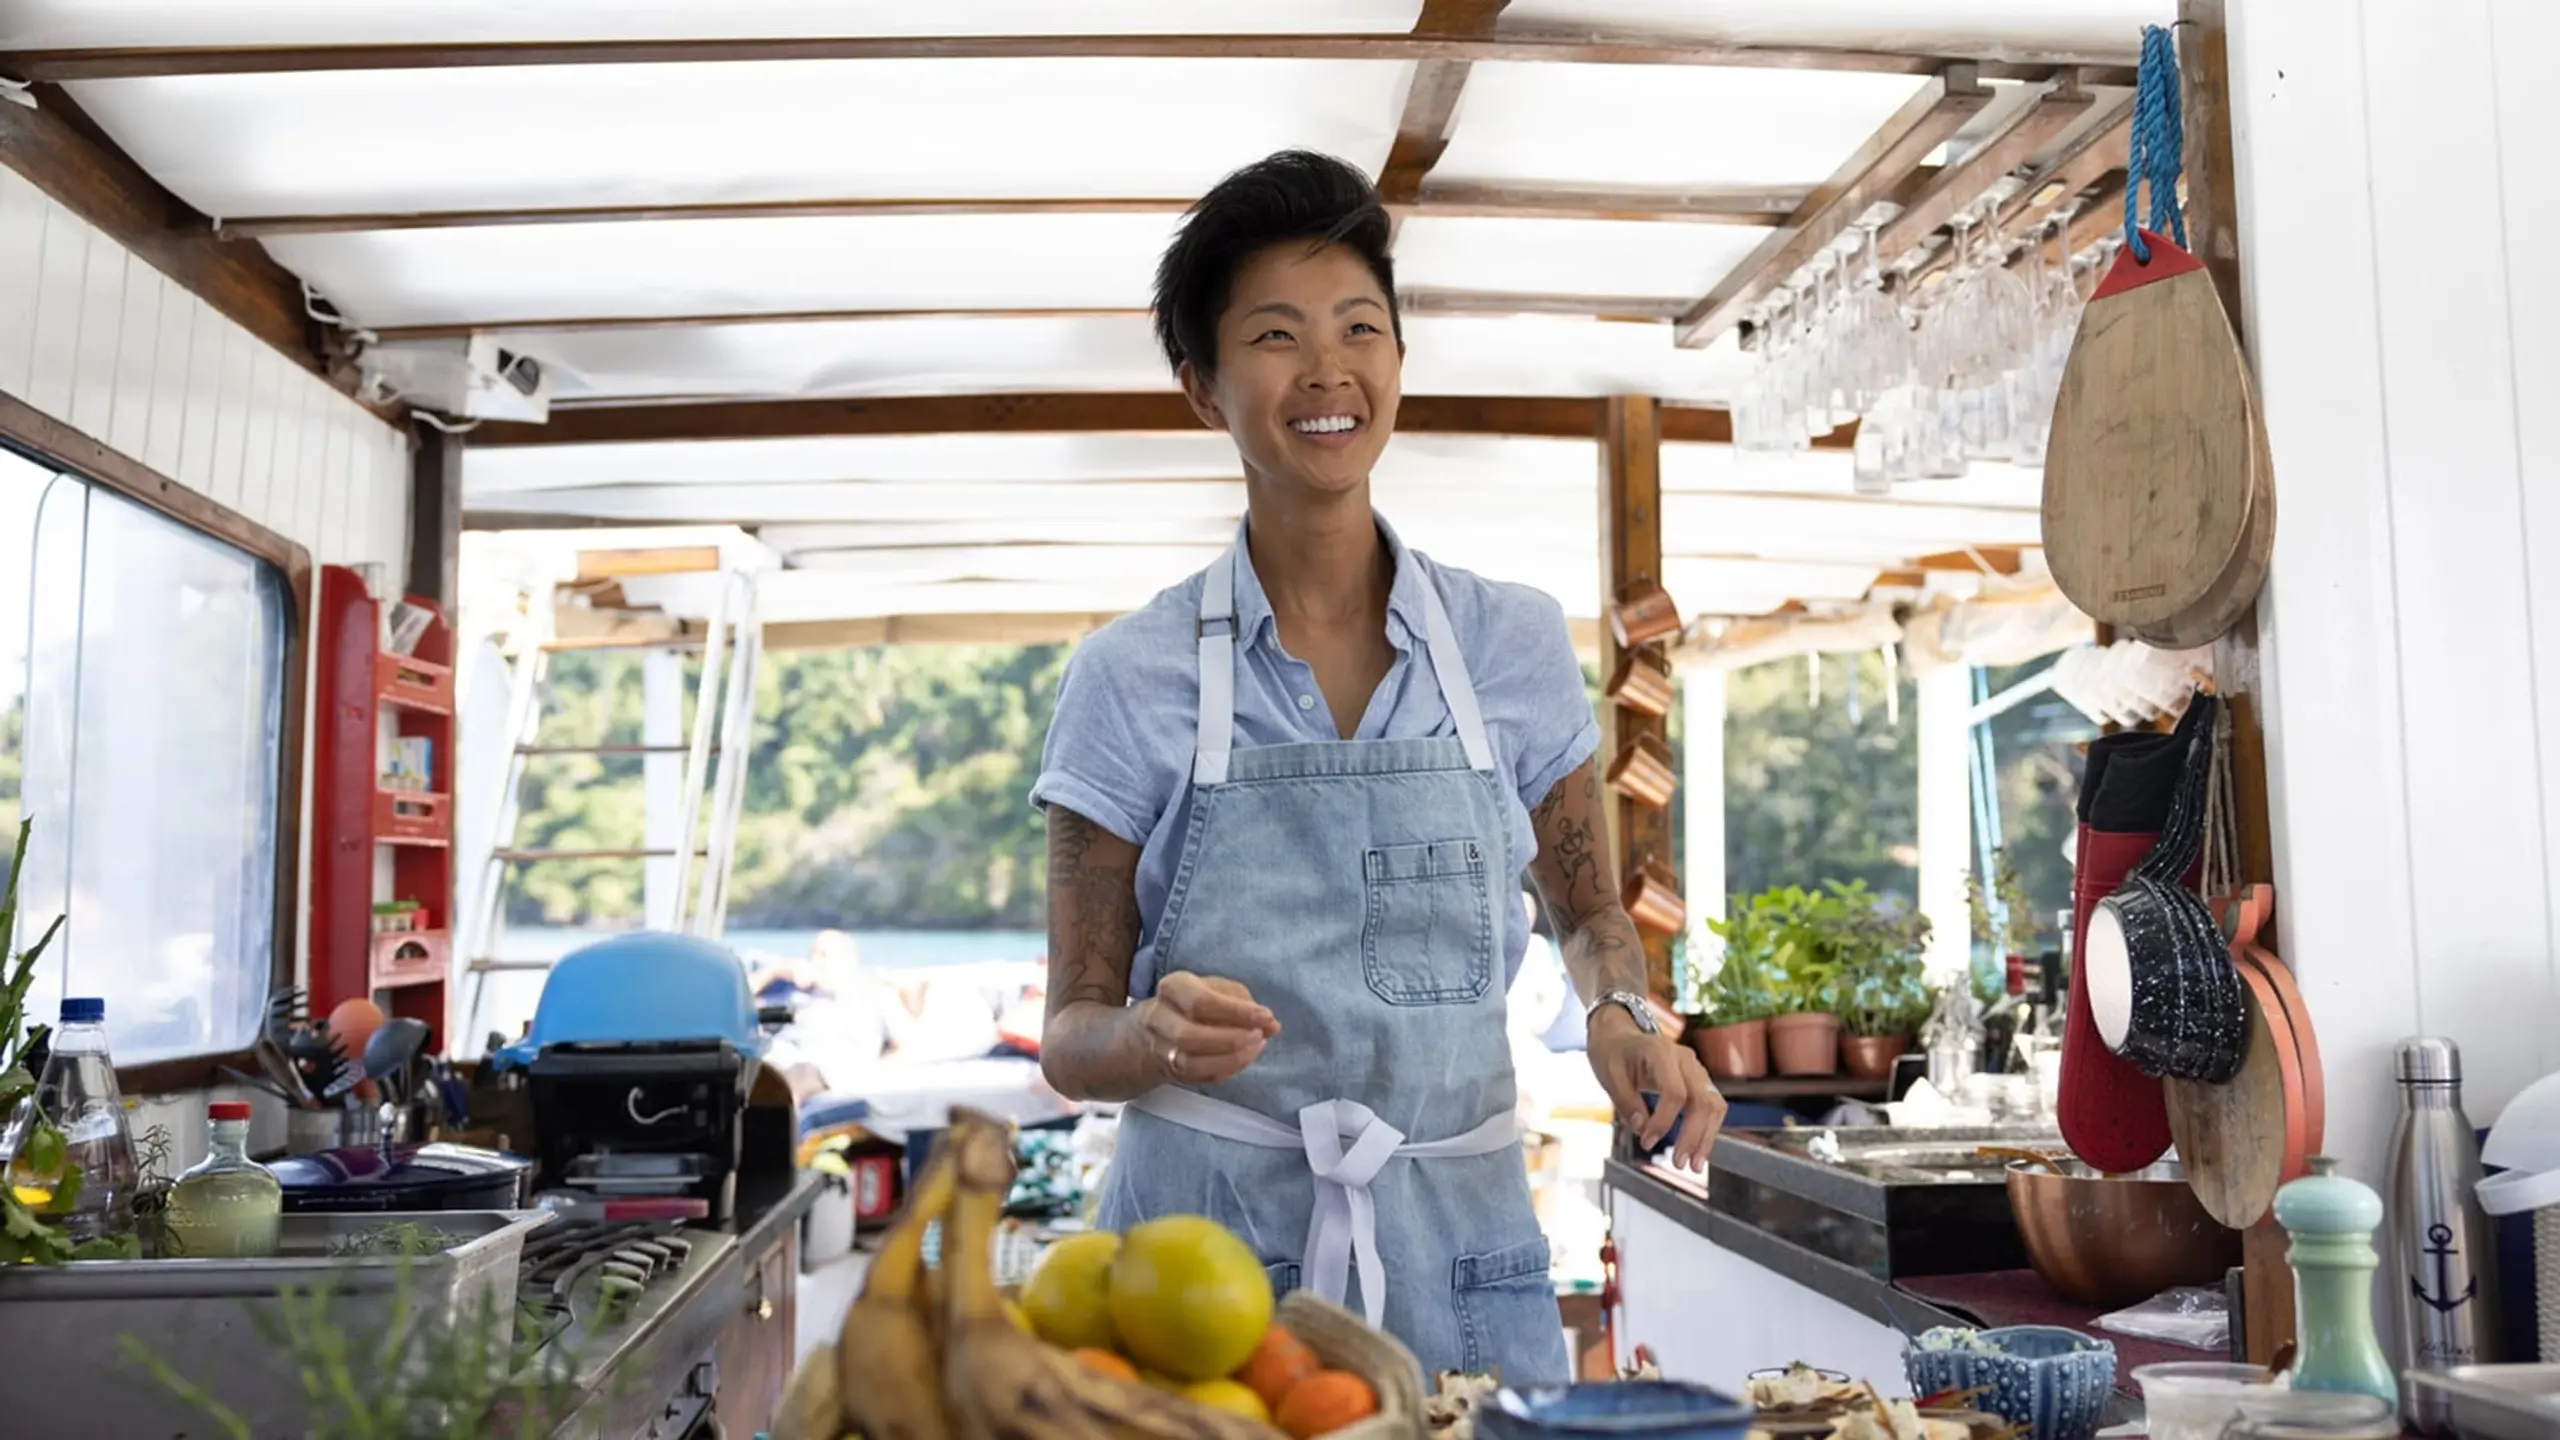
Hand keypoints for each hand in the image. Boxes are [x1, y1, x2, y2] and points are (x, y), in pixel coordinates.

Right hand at [1140, 972, 1280, 1086]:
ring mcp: (1162, 1049)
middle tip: (1260, 1035)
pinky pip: (1200, 1076)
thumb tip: (1271, 1025)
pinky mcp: (1172, 1071)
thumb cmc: (1198, 1000)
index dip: (1236, 1011)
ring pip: (1191, 1062)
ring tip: (1257, 1046)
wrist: (1161, 1025)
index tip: (1266, 1016)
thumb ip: (1245, 1002)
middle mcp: (1159, 1019)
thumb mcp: (1219, 988)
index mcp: (1172, 988)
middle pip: (1189, 1036)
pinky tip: (1246, 1058)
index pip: (1200, 1001)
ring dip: (1231, 1058)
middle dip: (1231, 1039)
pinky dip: (1228, 1069)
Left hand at [1586, 1007, 1723, 1171]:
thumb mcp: (1609, 1076)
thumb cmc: (1613, 1054)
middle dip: (1693, 1136)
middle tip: (1678, 1164)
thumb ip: (1626, 1103)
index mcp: (1660, 1052)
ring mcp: (1696, 1069)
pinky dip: (1708, 1130)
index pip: (1674, 1092)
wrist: (1620, 1036)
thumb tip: (1642, 1129)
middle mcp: (1685, 1059)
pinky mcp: (1699, 1081)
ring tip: (1693, 1165)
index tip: (1647, 1142)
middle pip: (1701, 1100)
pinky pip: (1712, 1106)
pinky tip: (1697, 1151)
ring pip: (1714, 1105)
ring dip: (1707, 1137)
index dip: (1663, 1121)